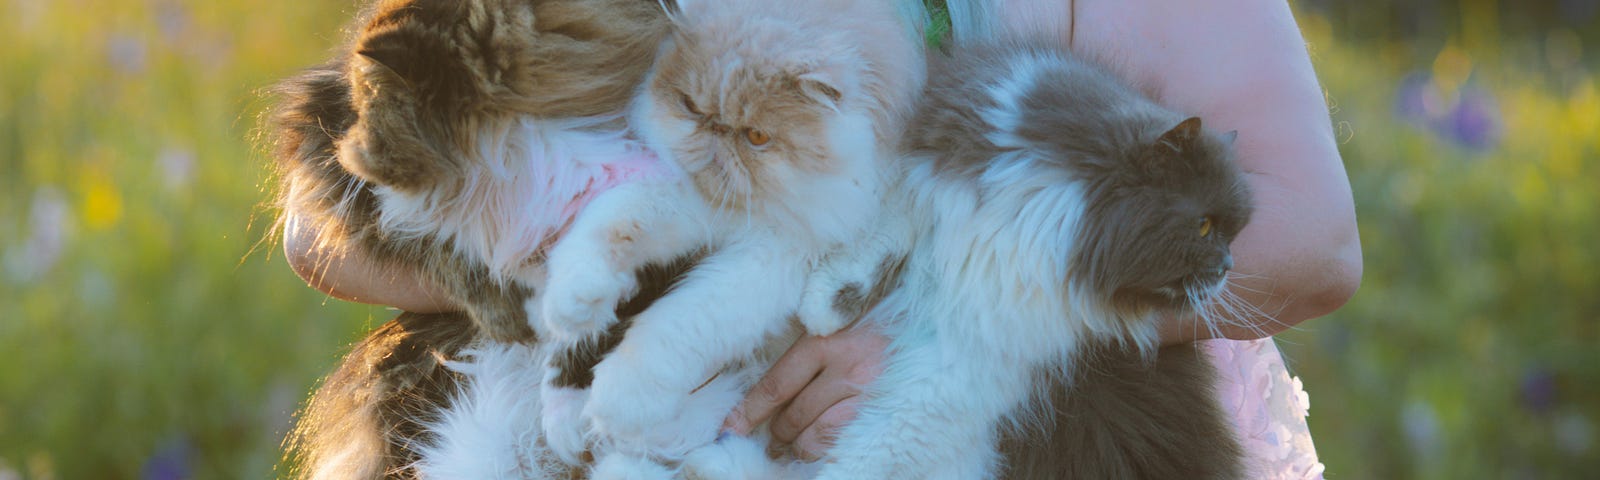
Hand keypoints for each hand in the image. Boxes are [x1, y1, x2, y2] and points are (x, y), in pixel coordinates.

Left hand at [722, 326, 887, 460]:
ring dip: (799, 447)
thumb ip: (818, 343)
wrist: (945, 319)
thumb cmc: (891, 318)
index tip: (731, 427)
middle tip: (771, 441)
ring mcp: (871, 390)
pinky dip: (827, 451)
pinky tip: (821, 451)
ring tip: (792, 450)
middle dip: (777, 432)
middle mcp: (847, 363)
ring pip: (817, 433)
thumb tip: (782, 388)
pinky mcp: (890, 408)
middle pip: (794, 412)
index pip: (776, 384)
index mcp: (828, 337)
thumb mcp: (847, 319)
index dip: (749, 411)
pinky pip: (846, 440)